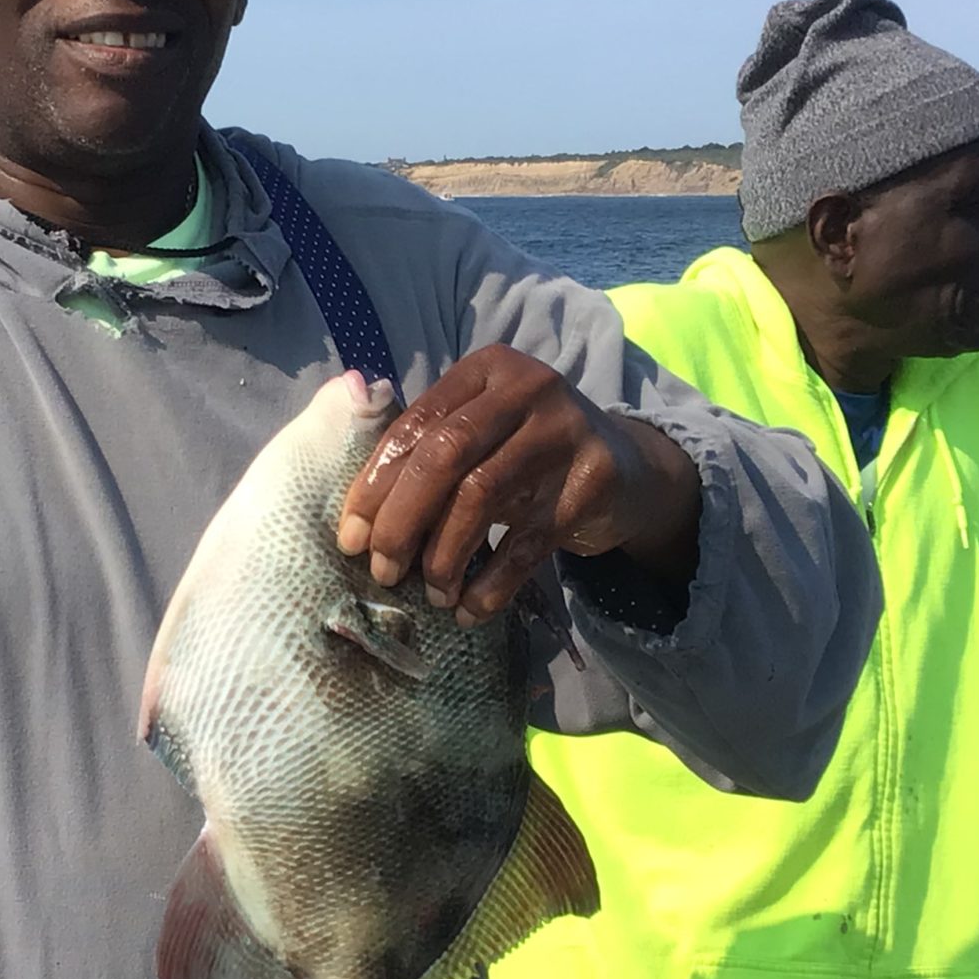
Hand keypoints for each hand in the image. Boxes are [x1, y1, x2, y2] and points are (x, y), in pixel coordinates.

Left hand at [335, 346, 701, 627]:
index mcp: (485, 369)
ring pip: (481, 497)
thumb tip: (355, 519)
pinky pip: (527, 541)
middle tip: (384, 571)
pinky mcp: (592, 482)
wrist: (627, 468)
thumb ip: (427, 449)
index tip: (351, 538)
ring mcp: (564, 432)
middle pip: (444, 456)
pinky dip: (492, 583)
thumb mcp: (483, 432)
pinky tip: (471, 609)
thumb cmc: (527, 454)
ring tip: (432, 594)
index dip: (375, 486)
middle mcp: (527, 389)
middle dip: (403, 520)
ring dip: (445, 556)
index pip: (415, 427)